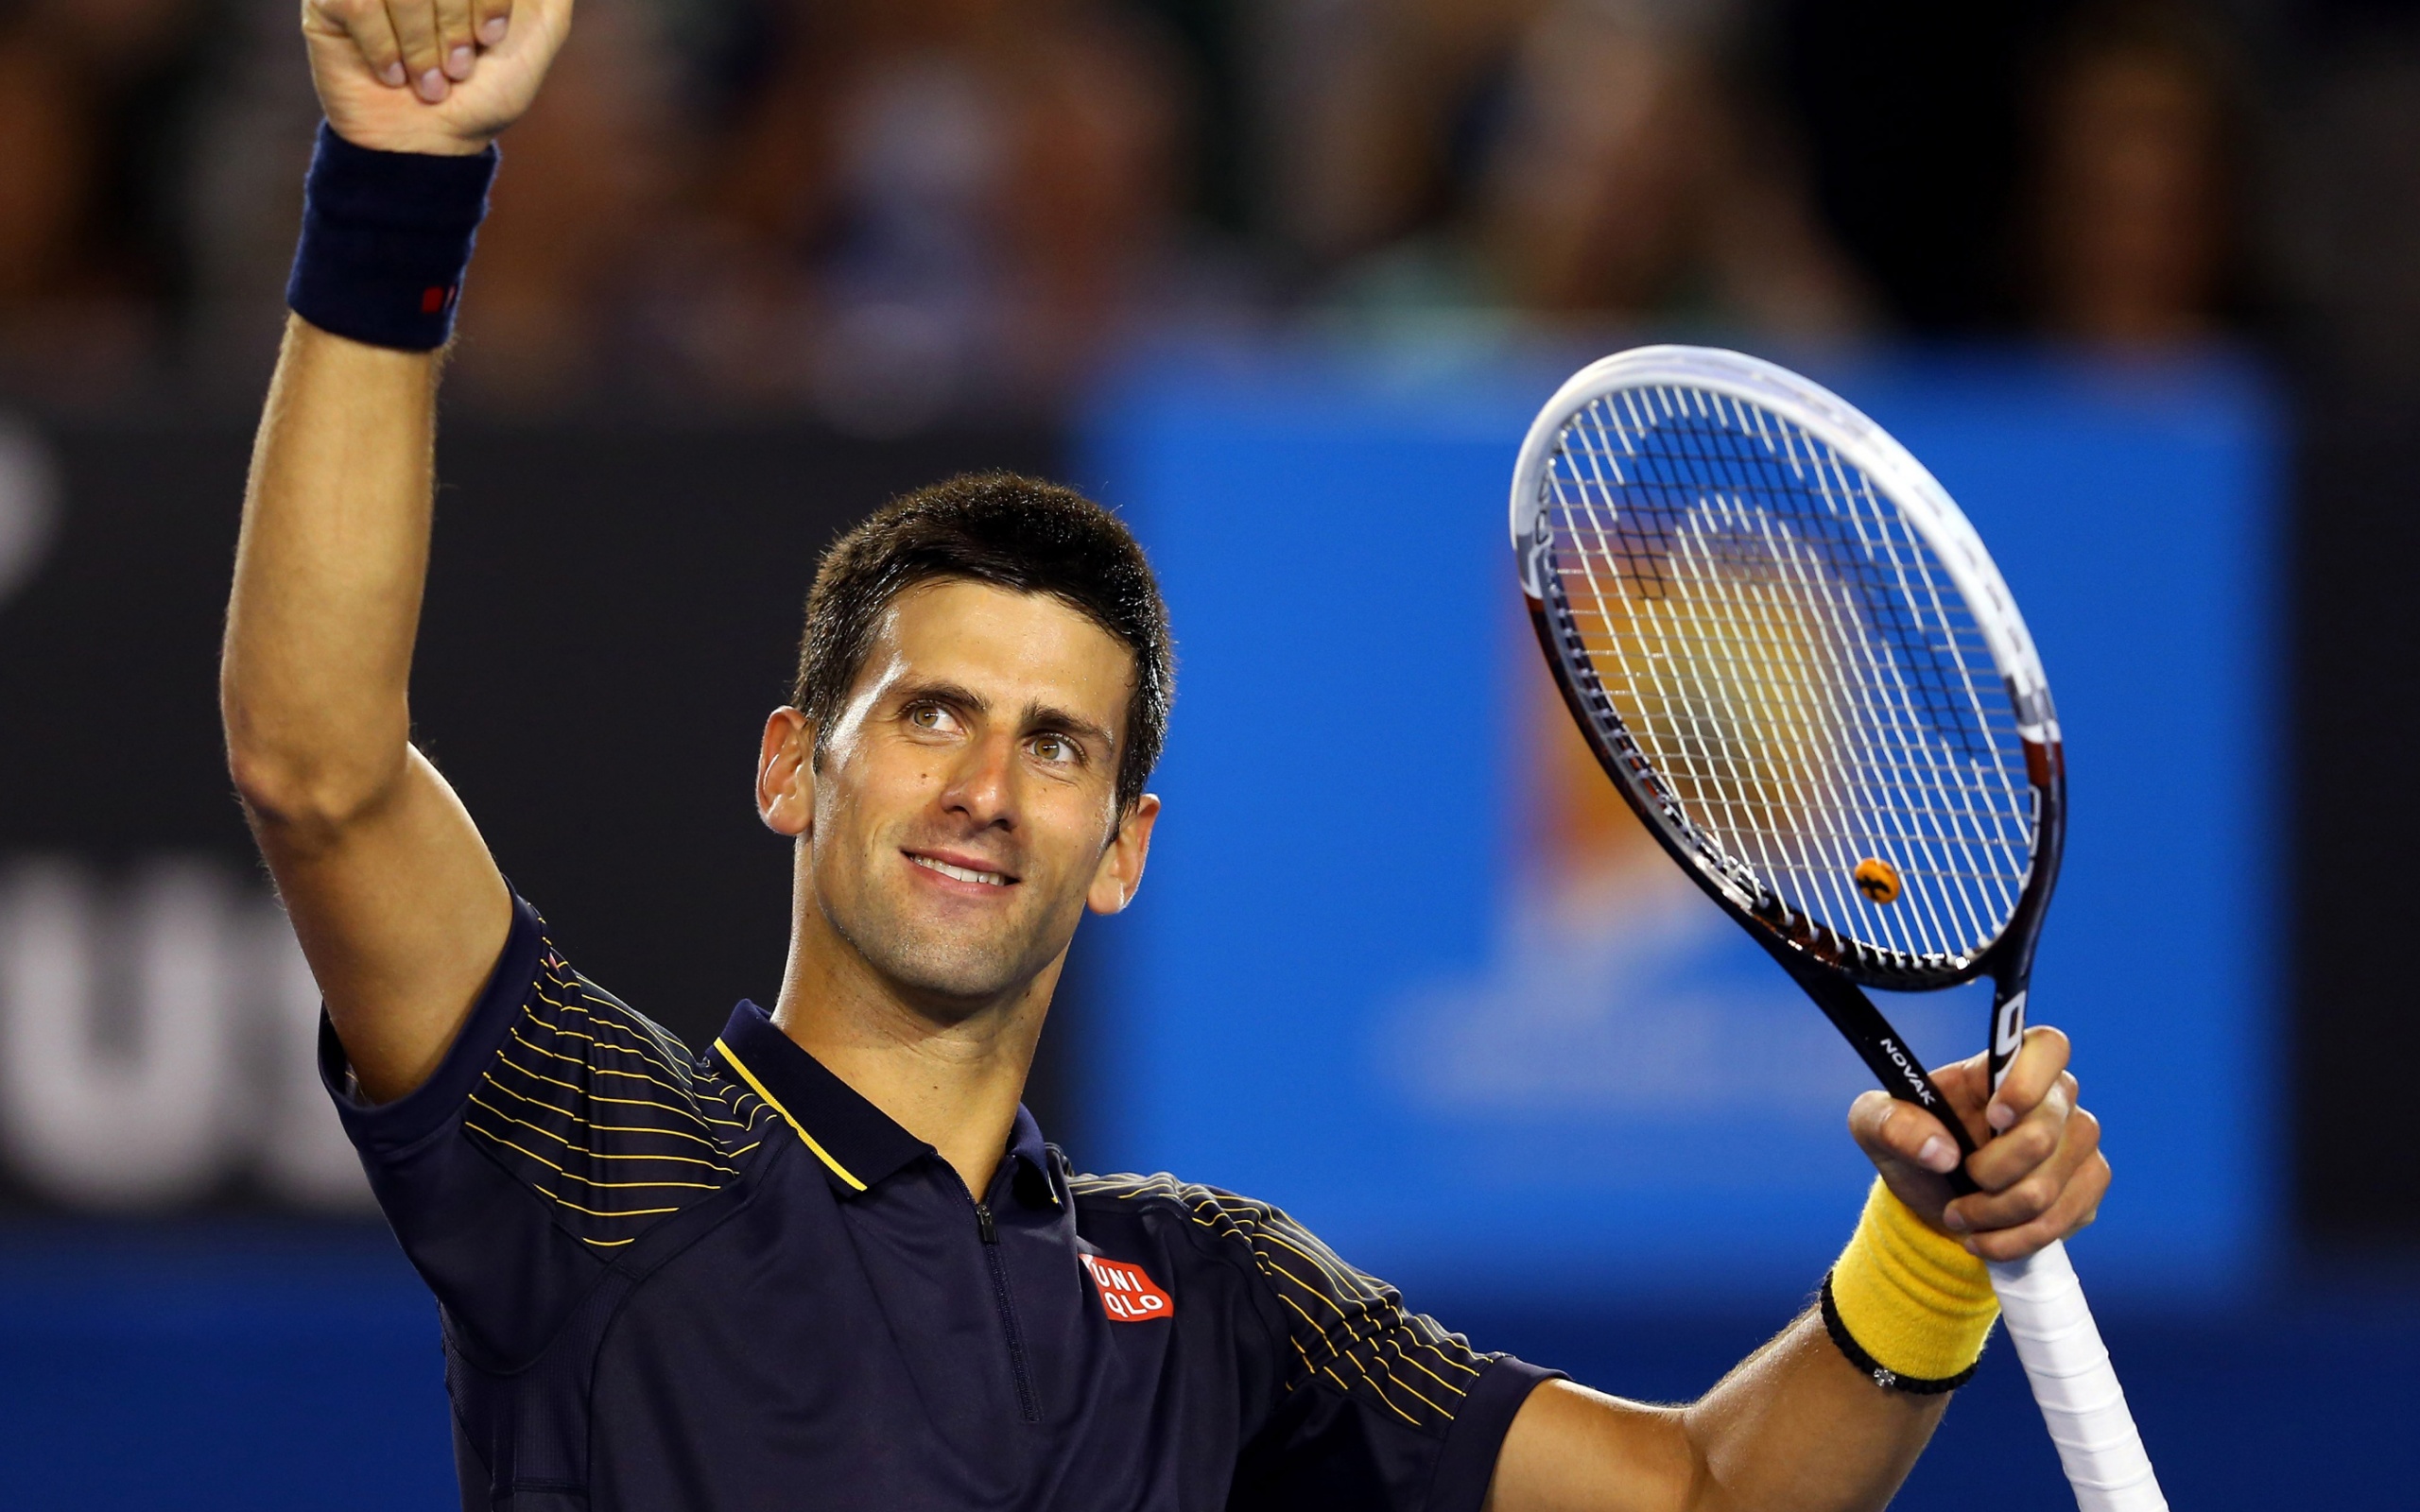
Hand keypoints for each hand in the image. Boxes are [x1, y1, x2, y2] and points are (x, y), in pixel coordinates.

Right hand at [303, 0, 574, 156]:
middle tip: (457, 69)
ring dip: (421, 45)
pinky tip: (391, 75)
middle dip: (454, 26)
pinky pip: (358, 3)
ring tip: (428, 82)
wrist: (429, 143)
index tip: (490, 39)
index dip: (488, 1)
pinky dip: (383, 48)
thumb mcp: (538, 34)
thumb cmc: (484, 90)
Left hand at [1847, 1025, 2108, 1262]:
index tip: (1996, 1116)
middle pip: (2046, 1132)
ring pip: (2051, 1186)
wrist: (1933, 1198)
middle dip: (1992, 1173)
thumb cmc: (1911, 1144)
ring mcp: (2077, 1142)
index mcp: (2003, 1067)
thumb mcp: (1875, 1125)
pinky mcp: (2087, 1186)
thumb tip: (1941, 1151)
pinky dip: (2016, 1238)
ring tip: (1960, 1216)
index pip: (2049, 1046)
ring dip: (1997, 1213)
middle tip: (1958, 1186)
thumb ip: (1891, 1123)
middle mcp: (2054, 1098)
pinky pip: (2064, 1218)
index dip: (2030, 1080)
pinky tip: (1985, 1238)